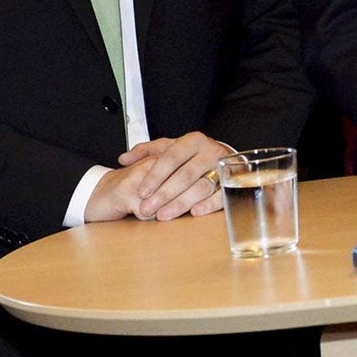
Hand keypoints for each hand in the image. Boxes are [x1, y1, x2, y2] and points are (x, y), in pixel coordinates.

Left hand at [86, 132, 230, 221]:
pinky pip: (222, 194)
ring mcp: (224, 166)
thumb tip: (123, 158)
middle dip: (164, 193)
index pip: (172, 156)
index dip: (155, 175)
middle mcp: (210, 151)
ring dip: (181, 202)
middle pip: (186, 173)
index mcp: (193, 140)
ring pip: (202, 186)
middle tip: (147, 209)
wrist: (223, 158)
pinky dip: (208, 204)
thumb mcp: (169, 148)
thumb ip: (146, 151)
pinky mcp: (233, 182)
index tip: (142, 192)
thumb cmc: (191, 156)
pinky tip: (194, 212)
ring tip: (163, 215)